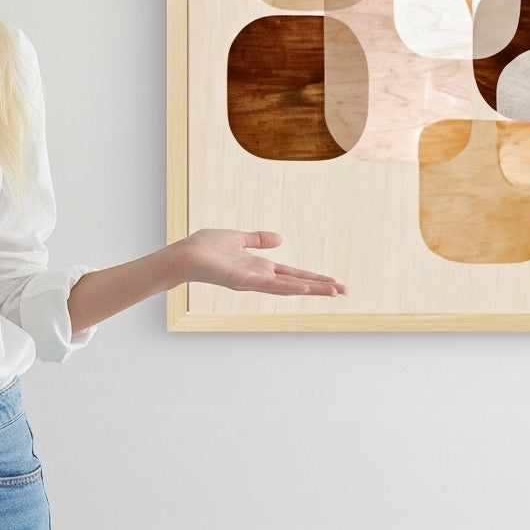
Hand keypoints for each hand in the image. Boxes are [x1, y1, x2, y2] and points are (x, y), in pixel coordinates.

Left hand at [169, 229, 346, 296]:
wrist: (184, 255)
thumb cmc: (205, 248)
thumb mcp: (238, 238)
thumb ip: (258, 239)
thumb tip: (280, 238)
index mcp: (260, 267)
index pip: (293, 274)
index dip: (314, 278)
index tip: (335, 283)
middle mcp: (259, 277)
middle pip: (296, 283)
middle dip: (320, 288)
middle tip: (345, 291)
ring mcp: (252, 281)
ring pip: (287, 287)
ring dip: (310, 289)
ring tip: (333, 291)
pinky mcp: (241, 280)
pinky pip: (267, 285)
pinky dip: (287, 287)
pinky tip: (303, 288)